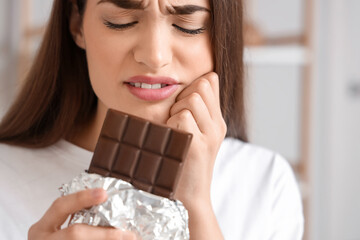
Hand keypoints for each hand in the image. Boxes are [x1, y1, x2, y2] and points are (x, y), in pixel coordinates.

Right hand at [28, 188, 135, 239]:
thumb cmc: (54, 239)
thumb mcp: (55, 229)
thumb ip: (76, 216)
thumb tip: (107, 202)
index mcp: (40, 230)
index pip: (60, 206)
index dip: (81, 198)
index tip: (104, 193)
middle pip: (75, 234)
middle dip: (105, 234)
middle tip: (129, 234)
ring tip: (129, 239)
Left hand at [167, 72, 226, 208]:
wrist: (193, 195)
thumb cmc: (188, 163)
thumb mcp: (201, 135)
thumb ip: (200, 111)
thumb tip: (202, 80)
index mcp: (217, 121)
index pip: (210, 80)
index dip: (192, 85)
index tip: (183, 104)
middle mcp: (217, 126)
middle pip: (200, 86)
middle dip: (183, 97)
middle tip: (176, 118)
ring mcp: (209, 136)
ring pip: (191, 100)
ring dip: (176, 111)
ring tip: (174, 130)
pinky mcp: (197, 145)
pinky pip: (182, 117)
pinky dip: (171, 124)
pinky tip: (171, 139)